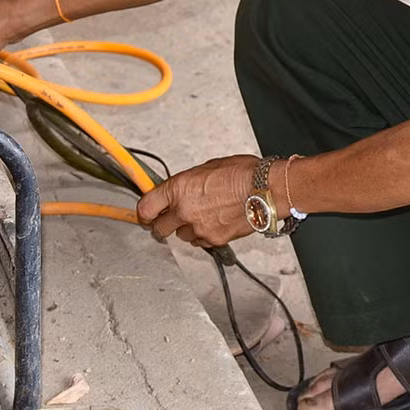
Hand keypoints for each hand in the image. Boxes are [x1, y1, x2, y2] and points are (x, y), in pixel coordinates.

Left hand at [135, 154, 258, 247]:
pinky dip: (203, 235)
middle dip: (163, 224)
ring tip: (202, 215)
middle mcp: (184, 211)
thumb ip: (186, 183)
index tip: (146, 213)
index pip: (146, 208)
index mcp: (178, 189)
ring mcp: (198, 228)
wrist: (265, 190)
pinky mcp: (213, 240)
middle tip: (169, 219)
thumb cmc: (242, 173)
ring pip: (182, 236)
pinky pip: (200, 242)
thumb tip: (178, 190)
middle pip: (159, 229)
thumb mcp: (206, 168)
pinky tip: (214, 222)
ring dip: (187, 228)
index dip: (144, 212)